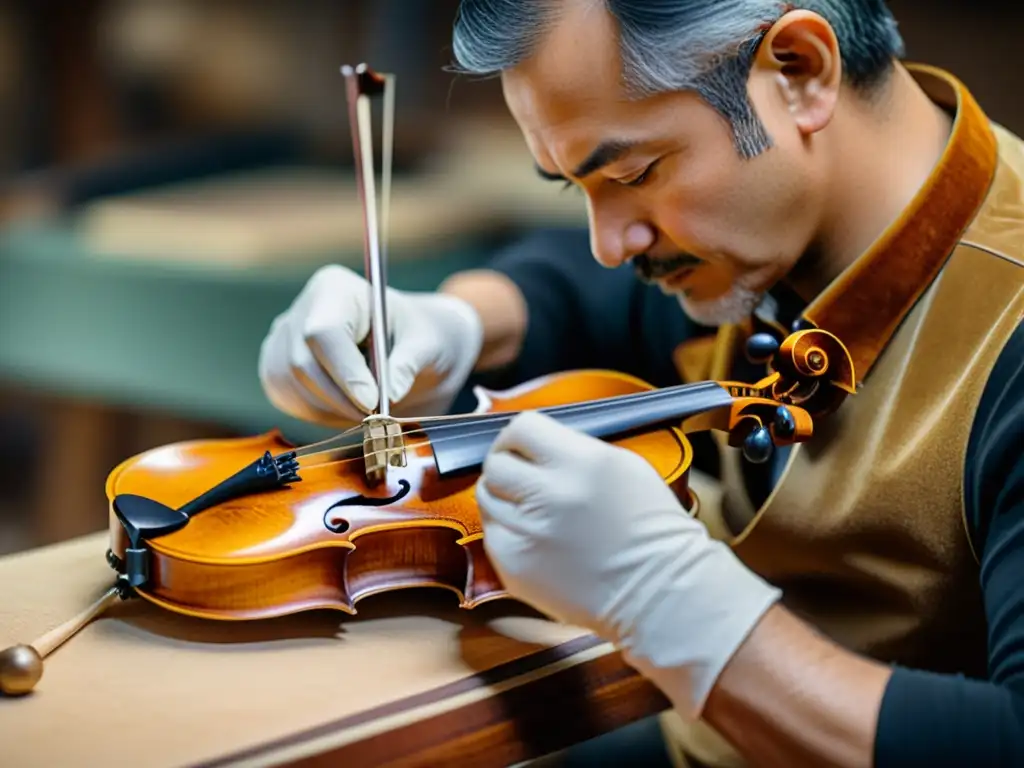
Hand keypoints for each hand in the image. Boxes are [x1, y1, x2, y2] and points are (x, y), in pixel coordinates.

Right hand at [259, 265, 482, 425]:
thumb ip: (409, 363)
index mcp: (337, 289)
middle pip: (302, 363)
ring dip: (331, 409)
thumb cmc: (417, 337)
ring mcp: (284, 338)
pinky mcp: (277, 367)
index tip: (372, 401)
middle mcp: (303, 309)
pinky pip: (286, 398)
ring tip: (368, 412)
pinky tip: (346, 409)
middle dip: (340, 398)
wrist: (404, 347)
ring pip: (292, 385)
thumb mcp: (427, 343)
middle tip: (376, 418)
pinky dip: (317, 413)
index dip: (344, 371)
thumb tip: (391, 391)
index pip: (324, 332)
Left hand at [475, 411, 781, 717]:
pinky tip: (537, 539)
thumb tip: (534, 444)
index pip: (522, 429)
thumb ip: (573, 449)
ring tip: (533, 510)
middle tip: (523, 476)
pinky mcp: (515, 567)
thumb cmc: (649, 527)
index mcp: (581, 464)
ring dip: (505, 499)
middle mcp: (549, 496)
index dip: (518, 437)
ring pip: (487, 497)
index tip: (523, 446)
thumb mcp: (623, 465)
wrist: (660, 591)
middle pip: (496, 463)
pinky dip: (508, 533)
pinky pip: (493, 535)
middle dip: (507, 465)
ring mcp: (527, 534)